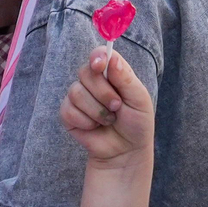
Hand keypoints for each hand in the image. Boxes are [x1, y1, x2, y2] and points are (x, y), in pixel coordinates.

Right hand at [61, 47, 154, 166]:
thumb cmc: (136, 124)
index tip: (100, 66)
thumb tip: (112, 58)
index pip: (99, 55)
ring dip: (96, 111)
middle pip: (85, 73)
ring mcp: (79, 97)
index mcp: (112, 73)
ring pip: (76, 92)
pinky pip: (68, 110)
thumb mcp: (139, 100)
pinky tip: (94, 127)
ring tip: (109, 120)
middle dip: (103, 93)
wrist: (126, 152)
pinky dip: (85, 121)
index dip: (97, 57)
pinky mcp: (68, 114)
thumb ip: (126, 79)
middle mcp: (93, 81)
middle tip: (117, 106)